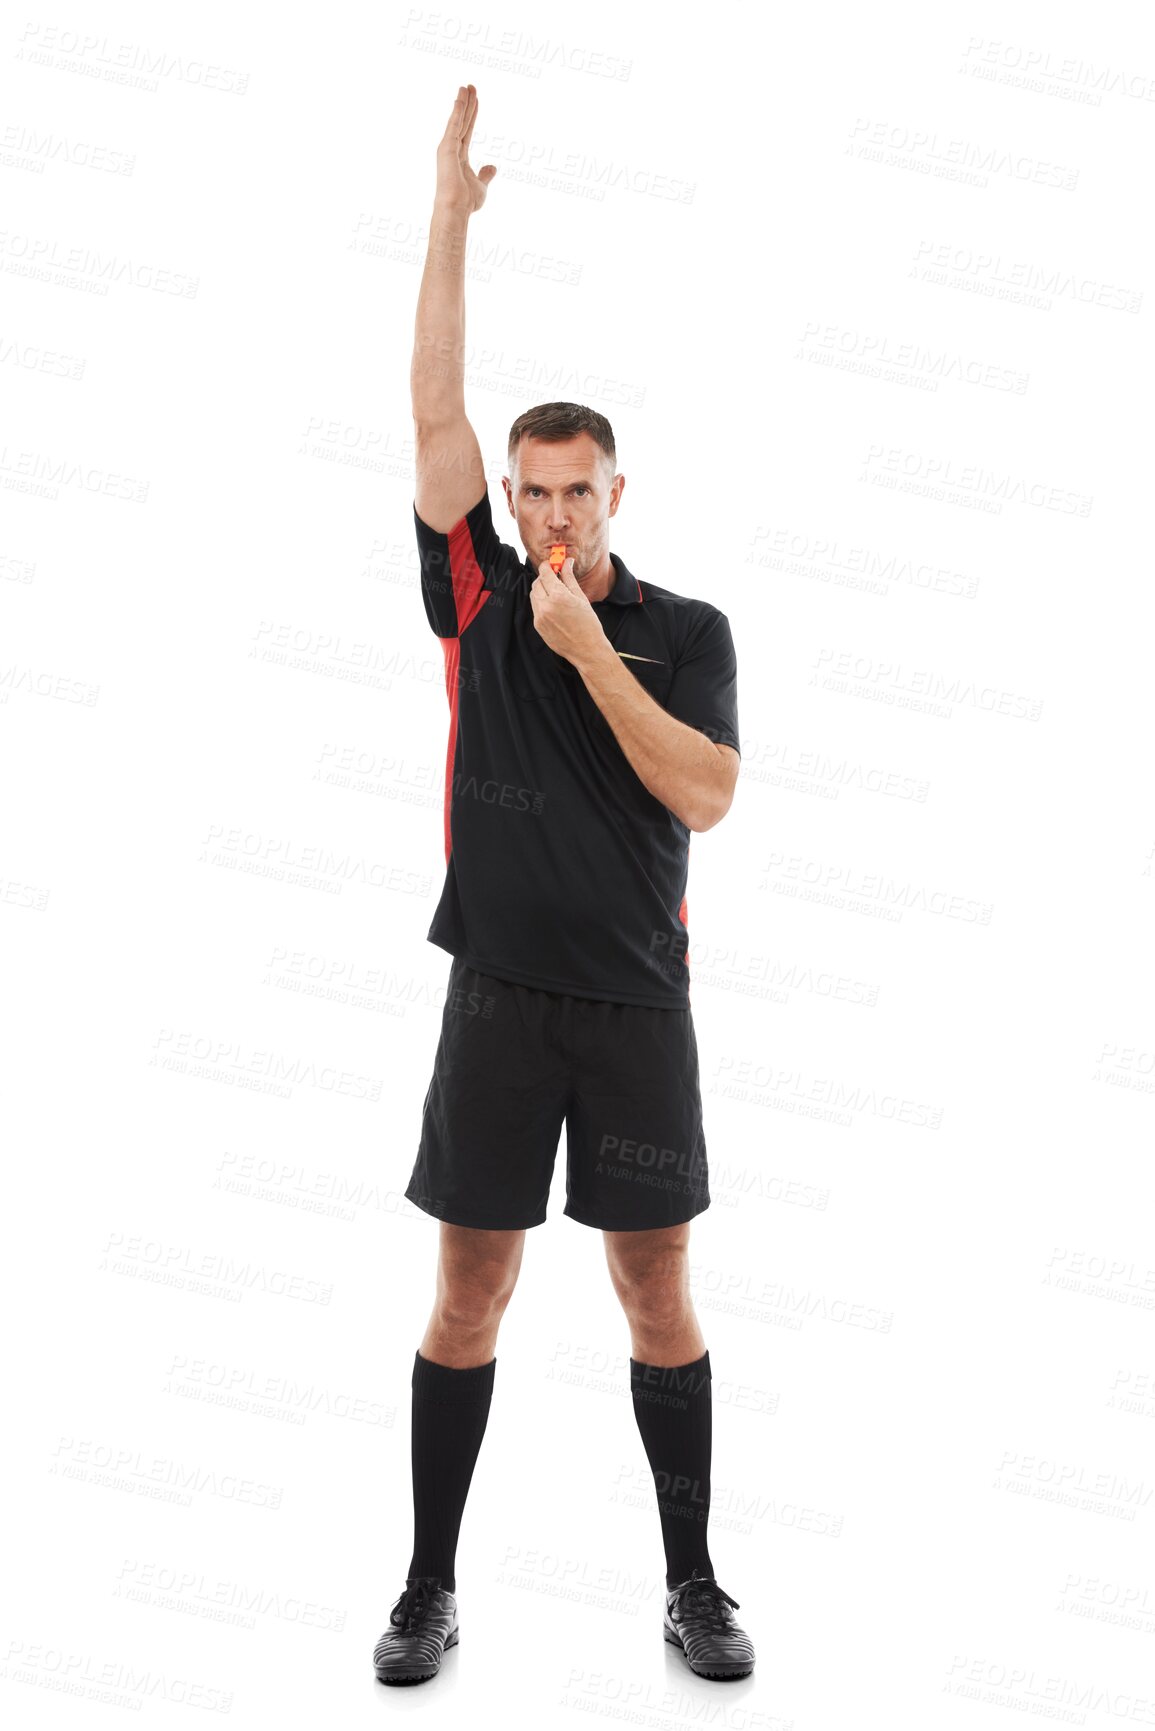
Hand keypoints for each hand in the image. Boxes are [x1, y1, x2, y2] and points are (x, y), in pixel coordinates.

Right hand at [436, 85, 496, 214]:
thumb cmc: (466, 201)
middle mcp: (451, 150)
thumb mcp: (481, 185)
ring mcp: (447, 148)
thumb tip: (493, 167)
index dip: (472, 115)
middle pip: (462, 121)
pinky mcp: (446, 147)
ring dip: (462, 102)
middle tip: (471, 86)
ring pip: (458, 120)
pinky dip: (458, 111)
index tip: (476, 100)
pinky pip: (454, 125)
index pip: (467, 130)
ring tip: (467, 86)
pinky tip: (461, 98)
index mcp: (459, 157)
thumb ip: (486, 174)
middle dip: (467, 104)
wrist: (456, 209)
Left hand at [529, 557, 608, 670]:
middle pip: (536, 582)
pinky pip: (535, 608)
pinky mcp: (537, 626)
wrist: (586, 649)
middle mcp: (546, 606)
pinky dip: (541, 603)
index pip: (545, 572)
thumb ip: (570, 578)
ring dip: (541, 590)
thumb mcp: (580, 597)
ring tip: (555, 594)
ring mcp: (540, 617)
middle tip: (554, 578)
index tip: (551, 564)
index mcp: (559, 596)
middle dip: (544, 578)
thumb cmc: (588, 624)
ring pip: (533, 595)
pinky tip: (554, 607)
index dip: (547, 566)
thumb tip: (567, 562)